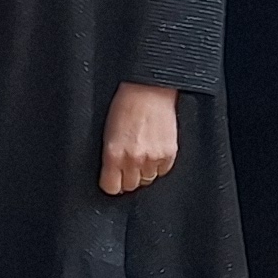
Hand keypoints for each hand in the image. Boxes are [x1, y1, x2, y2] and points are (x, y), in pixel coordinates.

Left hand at [97, 81, 178, 198]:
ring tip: (142, 152)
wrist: (149, 89)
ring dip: (144, 170)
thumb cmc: (125, 104)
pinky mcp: (169, 154)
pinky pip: (163, 171)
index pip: (111, 187)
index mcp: (113, 154)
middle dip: (128, 177)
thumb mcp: (107, 132)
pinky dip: (159, 164)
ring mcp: (153, 158)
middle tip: (128, 162)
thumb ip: (110, 156)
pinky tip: (154, 148)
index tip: (113, 178)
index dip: (111, 183)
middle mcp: (133, 159)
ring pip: (147, 180)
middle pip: (130, 186)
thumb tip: (113, 174)